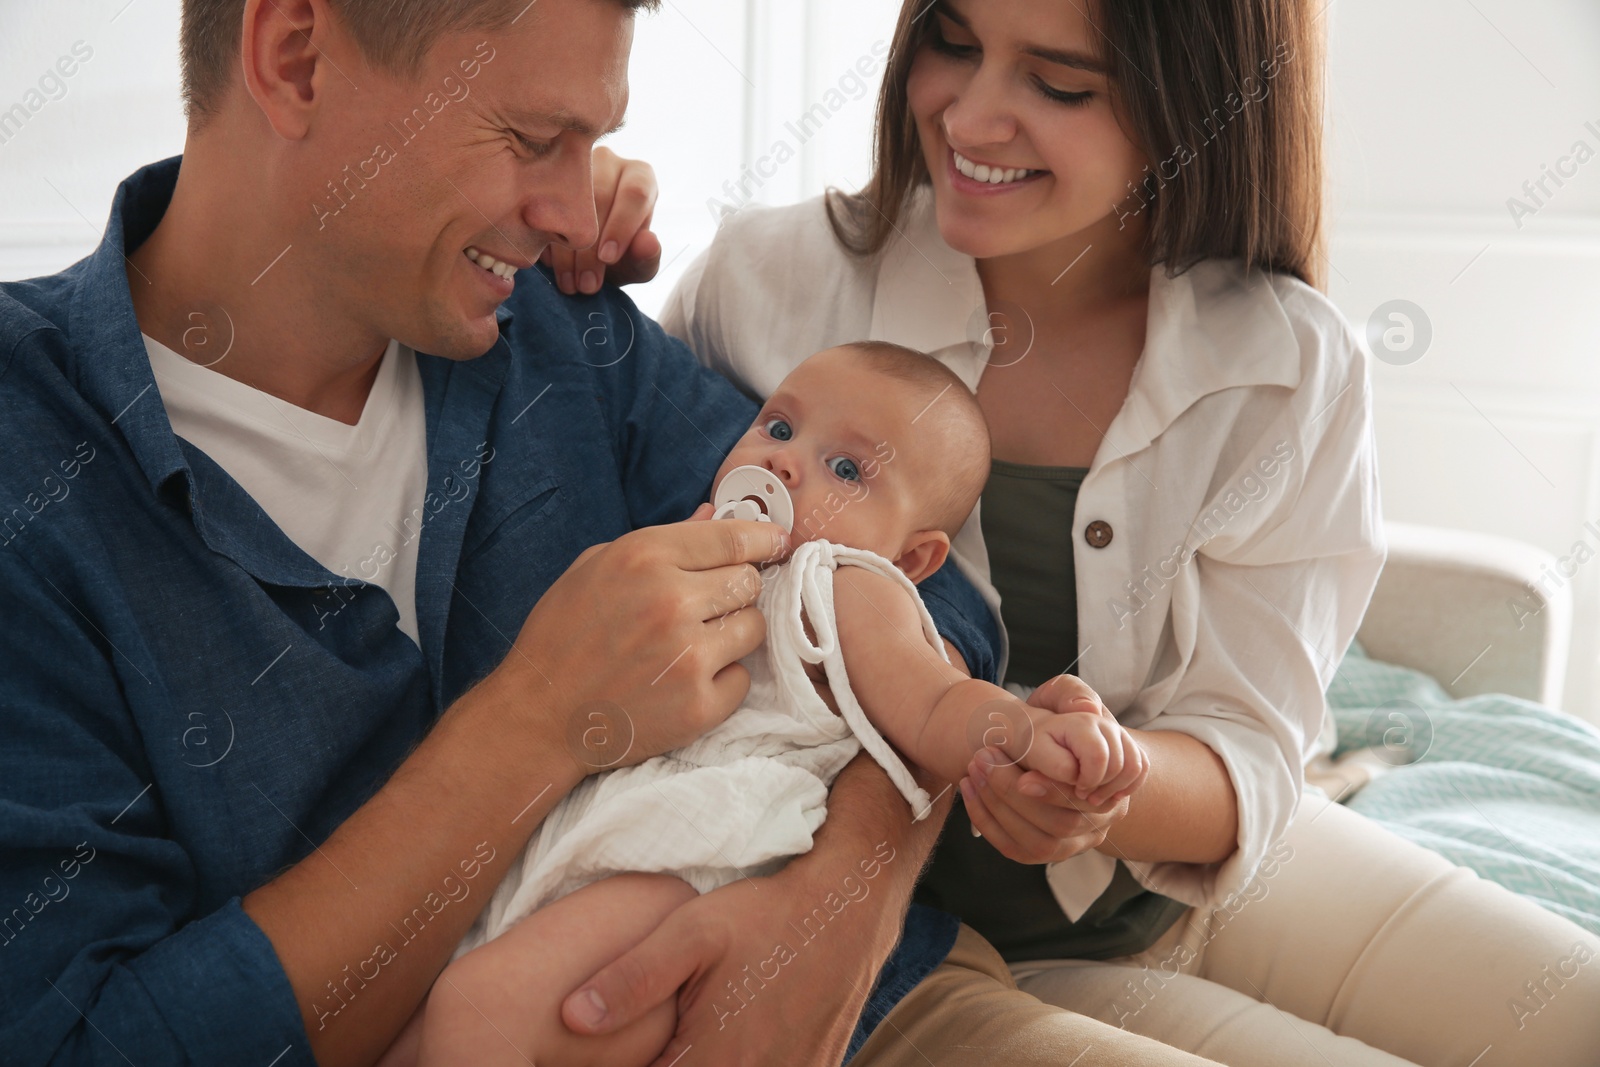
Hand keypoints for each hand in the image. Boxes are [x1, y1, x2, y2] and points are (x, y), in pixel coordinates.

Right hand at [496, 516, 788, 774]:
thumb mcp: (596, 568)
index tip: (776, 543)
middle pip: (749, 581)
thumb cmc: (562, 637)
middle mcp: (673, 601)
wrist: (539, 717)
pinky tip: (686, 680)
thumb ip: (662, 541)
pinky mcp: (700, 705)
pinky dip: (722, 679)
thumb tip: (716, 516)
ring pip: (754, 628)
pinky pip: (743, 679)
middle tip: (706, 608)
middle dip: (735, 591)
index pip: (732, 538)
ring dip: (733, 633)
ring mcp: (690, 656)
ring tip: (693, 644)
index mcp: (644, 557)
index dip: (762, 539)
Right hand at [542, 146, 660, 294]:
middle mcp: (607, 162)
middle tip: (587, 285)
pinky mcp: (544, 179)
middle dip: (591, 248)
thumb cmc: (620, 256)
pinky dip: (546, 241)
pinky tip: (552, 268)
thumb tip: (648, 242)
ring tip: (571, 285)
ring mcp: (573, 166)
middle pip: (598, 197)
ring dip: (567, 250)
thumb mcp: (638, 265)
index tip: (609, 259)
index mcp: (640, 176)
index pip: (635, 194)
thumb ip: (647, 257)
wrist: (587, 257)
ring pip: (568, 202)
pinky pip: (540, 206)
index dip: (621, 227)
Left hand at [559, 868, 887, 1066]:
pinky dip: (743, 1061)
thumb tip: (571, 1016)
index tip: (614, 1054)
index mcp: (712, 1059)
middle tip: (660, 1037)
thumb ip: (630, 979)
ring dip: (700, 1062)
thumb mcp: (691, 932)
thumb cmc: (766, 916)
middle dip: (668, 1063)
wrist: (849, 907)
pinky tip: (729, 1038)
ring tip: (692, 1034)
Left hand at [958, 674, 1143, 863]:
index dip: (1052, 789)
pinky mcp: (1050, 851)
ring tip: (973, 770)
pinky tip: (969, 790)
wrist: (1044, 745)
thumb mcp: (1062, 695)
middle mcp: (1103, 816)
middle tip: (982, 760)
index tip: (1021, 775)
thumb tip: (1087, 708)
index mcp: (1114, 778)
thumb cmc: (1054, 718)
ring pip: (1040, 844)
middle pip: (1061, 823)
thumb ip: (1072, 694)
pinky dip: (988, 822)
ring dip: (997, 808)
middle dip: (1014, 794)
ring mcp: (1079, 840)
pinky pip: (1018, 850)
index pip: (1087, 795)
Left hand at [1021, 674, 1146, 803]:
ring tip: (1092, 797)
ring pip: (1135, 767)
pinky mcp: (1126, 746)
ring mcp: (1119, 734)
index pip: (1099, 756)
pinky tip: (1109, 796)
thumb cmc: (1035, 740)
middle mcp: (1106, 724)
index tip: (1073, 787)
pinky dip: (1128, 786)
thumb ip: (1051, 757)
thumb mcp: (1033, 744)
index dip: (1088, 779)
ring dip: (1116, 789)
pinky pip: (1141, 768)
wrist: (1039, 732)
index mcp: (1083, 719)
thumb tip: (1078, 754)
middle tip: (1080, 795)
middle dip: (1100, 787)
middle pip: (1120, 766)